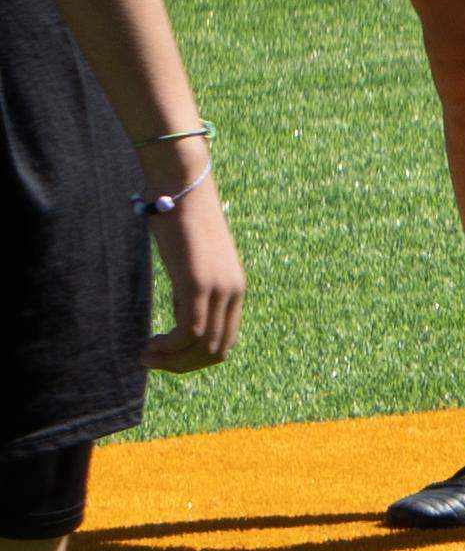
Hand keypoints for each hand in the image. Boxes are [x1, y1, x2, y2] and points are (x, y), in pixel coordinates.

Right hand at [143, 166, 239, 373]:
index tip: (167, 354)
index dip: (196, 357)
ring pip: (204, 345)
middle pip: (218, 350)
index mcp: (234, 288)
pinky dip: (170, 347)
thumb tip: (181, 312)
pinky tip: (150, 345)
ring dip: (173, 360)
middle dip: (183, 364)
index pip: (226, 340)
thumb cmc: (179, 219)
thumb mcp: (190, 263)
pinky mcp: (198, 283)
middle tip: (152, 361)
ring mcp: (218, 288)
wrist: (182, 186)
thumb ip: (191, 289)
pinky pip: (191, 331)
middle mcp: (233, 291)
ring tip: (146, 357)